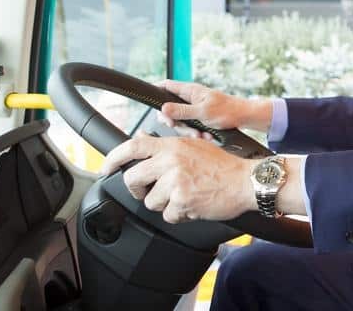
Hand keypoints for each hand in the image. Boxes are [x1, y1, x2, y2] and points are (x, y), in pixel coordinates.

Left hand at [100, 133, 256, 222]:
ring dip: (164, 204)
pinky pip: (168, 215)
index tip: (106, 168)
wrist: (245, 181)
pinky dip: (179, 214)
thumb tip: (141, 137)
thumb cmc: (223, 165)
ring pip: (150, 201)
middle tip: (149, 192)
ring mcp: (176, 182)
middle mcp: (171, 161)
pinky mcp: (183, 201)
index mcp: (173, 145)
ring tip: (183, 196)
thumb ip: (166, 143)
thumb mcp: (194, 144)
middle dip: (137, 190)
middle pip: (133, 178)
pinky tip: (192, 205)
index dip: (114, 158)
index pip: (133, 146)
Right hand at [158, 80, 272, 133]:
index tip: (150, 102)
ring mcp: (195, 108)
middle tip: (178, 127)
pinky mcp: (200, 117)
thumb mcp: (202, 112)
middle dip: (174, 121)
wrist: (244, 117)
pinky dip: (197, 132)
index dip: (156, 91)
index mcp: (190, 91)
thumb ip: (181, 111)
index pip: (166, 86)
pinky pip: (192, 126)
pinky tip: (206, 136)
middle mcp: (191, 98)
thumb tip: (163, 108)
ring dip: (189, 130)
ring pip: (181, 120)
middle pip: (170, 108)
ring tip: (200, 134)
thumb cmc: (227, 110)